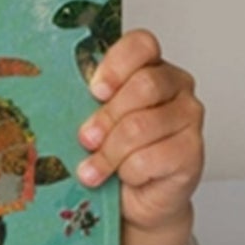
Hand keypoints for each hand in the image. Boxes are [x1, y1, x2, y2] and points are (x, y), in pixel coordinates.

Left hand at [74, 29, 203, 244]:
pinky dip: (129, 172)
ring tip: (92, 170)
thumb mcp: (97, 121)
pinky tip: (123, 178)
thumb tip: (52, 93)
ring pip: (142, 125)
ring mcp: (189, 118)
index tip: (95, 91)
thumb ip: (89, 102)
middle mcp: (177, 86)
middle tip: (86, 139)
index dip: (116, 66)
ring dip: (110, 153)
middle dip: (106, 117)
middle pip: (144, 85)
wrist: (138, 200)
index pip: (141, 45)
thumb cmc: (115, 153)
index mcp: (151, 67)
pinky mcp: (193, 152)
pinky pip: (152, 157)